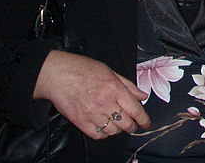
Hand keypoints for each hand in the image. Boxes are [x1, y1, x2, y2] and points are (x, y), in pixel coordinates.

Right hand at [33, 50, 150, 138]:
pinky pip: (97, 135)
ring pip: (112, 131)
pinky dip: (104, 134)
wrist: (58, 75)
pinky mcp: (80, 121)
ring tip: (118, 125)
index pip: (135, 109)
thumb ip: (128, 86)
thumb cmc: (84, 69)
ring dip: (118, 130)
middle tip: (132, 126)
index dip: (143, 119)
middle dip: (132, 127)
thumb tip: (142, 96)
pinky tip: (105, 128)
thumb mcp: (111, 72)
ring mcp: (92, 114)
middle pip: (126, 123)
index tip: (146, 123)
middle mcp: (105, 103)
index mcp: (115, 89)